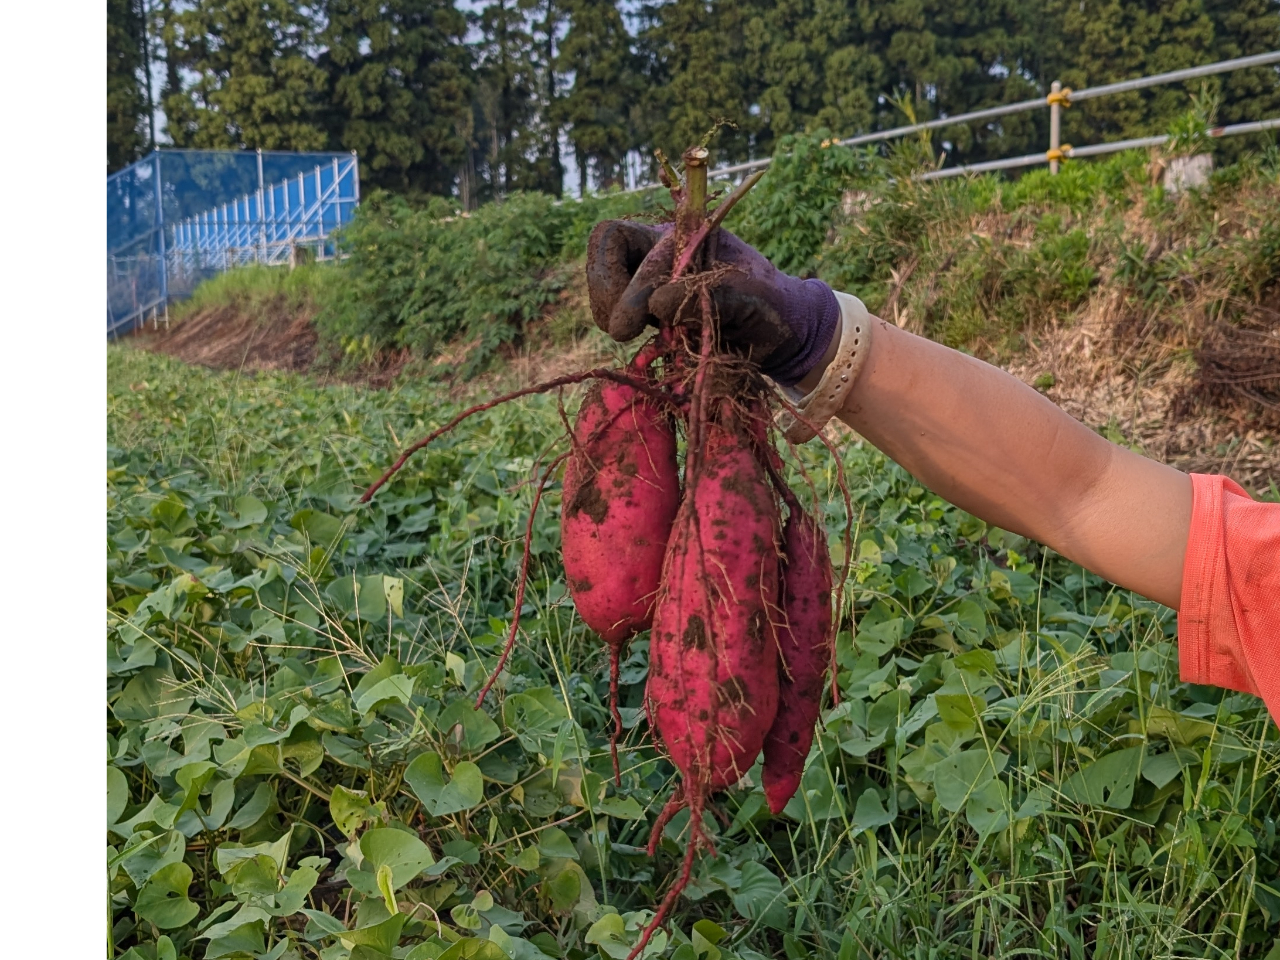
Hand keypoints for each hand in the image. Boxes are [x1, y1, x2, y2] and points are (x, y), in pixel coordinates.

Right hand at [585, 220, 839, 387]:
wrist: (780, 334)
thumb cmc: (771, 305)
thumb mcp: (751, 296)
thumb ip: (707, 295)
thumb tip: (657, 304)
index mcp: (682, 236)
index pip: (621, 240)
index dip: (613, 274)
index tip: (631, 318)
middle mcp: (659, 254)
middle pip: (605, 255)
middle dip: (605, 294)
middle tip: (622, 331)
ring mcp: (651, 283)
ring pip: (606, 287)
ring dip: (610, 313)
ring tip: (633, 336)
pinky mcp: (650, 313)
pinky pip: (617, 315)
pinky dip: (622, 329)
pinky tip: (644, 344)